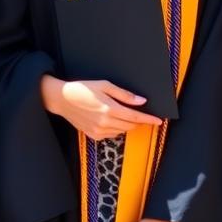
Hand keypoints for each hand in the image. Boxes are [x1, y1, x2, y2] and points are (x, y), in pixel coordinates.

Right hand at [39, 76, 162, 139]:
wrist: (62, 99)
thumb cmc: (84, 88)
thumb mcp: (106, 85)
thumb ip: (124, 94)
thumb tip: (141, 101)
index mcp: (109, 109)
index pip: (135, 117)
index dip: (148, 119)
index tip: (159, 120)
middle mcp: (104, 123)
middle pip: (130, 126)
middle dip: (140, 121)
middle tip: (145, 114)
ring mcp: (98, 131)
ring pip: (122, 131)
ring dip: (128, 124)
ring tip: (126, 113)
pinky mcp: (93, 136)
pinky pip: (112, 135)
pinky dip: (117, 128)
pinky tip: (114, 119)